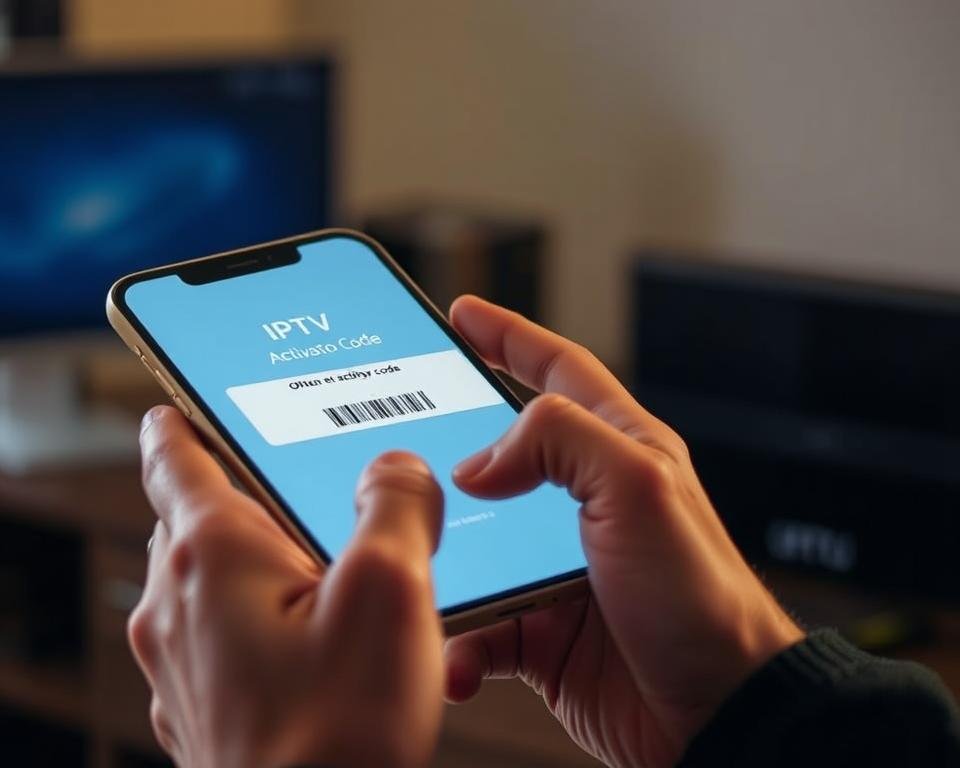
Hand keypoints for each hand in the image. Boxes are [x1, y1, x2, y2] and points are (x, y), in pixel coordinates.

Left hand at [129, 406, 444, 767]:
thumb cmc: (339, 735)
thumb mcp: (391, 591)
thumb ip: (395, 504)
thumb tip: (395, 468)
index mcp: (213, 556)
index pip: (174, 459)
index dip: (178, 421)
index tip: (174, 404)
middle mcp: (178, 605)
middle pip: (195, 518)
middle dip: (242, 496)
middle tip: (299, 488)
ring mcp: (181, 662)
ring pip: (210, 580)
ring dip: (257, 562)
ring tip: (325, 570)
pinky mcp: (202, 704)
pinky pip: (220, 635)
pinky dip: (257, 618)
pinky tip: (315, 642)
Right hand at [444, 296, 803, 767]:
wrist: (715, 713)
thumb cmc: (701, 599)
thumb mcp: (639, 487)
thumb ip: (559, 441)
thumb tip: (479, 462)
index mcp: (619, 451)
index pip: (556, 371)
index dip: (508, 336)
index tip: (462, 314)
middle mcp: (586, 502)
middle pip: (501, 454)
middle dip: (449, 448)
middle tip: (396, 437)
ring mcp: (559, 566)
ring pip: (477, 544)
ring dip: (446, 562)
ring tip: (420, 566)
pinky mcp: (544, 627)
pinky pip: (481, 624)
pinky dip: (461, 641)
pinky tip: (459, 654)